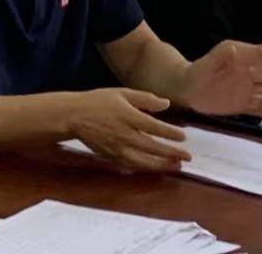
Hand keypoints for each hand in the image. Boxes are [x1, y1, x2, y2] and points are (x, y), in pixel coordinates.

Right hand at [67, 88, 190, 172]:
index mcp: (128, 116)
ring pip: (143, 162)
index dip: (170, 134)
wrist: (74, 116)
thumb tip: (167, 104)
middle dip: (171, 154)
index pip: (154, 128)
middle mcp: (124, 135)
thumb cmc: (99, 101)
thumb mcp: (123, 93)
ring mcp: (117, 149)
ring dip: (161, 165)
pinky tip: (155, 168)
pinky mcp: (111, 157)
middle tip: (187, 157)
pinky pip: (132, 166)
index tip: (183, 137)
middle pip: (152, 148)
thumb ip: (145, 99)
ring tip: (176, 167)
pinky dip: (145, 168)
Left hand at [180, 40, 261, 117]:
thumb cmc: (199, 71)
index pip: (259, 52)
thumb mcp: (208, 63)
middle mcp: (247, 73)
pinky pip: (259, 106)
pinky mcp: (243, 103)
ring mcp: (247, 89)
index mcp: (240, 59)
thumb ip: (220, 57)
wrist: (190, 89)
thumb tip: (233, 50)